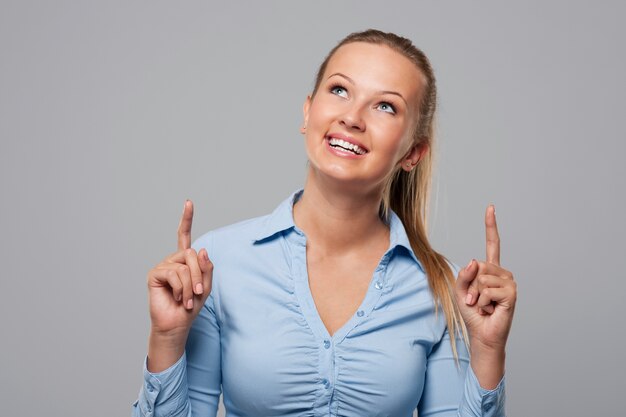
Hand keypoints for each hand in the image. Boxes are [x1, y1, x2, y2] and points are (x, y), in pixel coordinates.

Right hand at [147, 200, 213, 336]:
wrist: (177, 323)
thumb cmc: (191, 305)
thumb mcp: (206, 286)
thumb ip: (206, 268)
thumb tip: (201, 250)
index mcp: (185, 260)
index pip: (184, 236)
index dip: (186, 219)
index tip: (188, 202)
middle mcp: (173, 260)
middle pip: (192, 254)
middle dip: (199, 275)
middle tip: (198, 294)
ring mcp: (163, 266)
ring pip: (185, 266)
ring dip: (191, 286)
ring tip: (187, 300)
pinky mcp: (155, 274)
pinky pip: (174, 274)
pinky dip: (181, 288)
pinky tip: (178, 298)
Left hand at [455, 205, 516, 351]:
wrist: (481, 334)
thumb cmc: (471, 313)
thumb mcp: (460, 290)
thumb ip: (464, 274)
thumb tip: (476, 261)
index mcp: (490, 269)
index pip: (493, 243)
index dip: (491, 226)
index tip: (491, 207)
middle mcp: (502, 273)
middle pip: (479, 265)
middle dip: (470, 285)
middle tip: (475, 301)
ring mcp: (509, 282)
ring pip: (482, 278)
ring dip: (476, 296)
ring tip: (482, 306)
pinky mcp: (512, 293)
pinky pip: (488, 290)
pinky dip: (482, 302)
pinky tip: (489, 310)